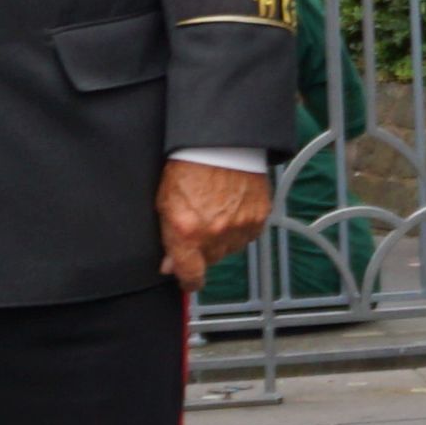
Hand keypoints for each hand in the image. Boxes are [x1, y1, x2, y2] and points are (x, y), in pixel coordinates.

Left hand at [156, 158, 274, 287]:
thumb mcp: (165, 203)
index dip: (188, 281)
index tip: (187, 280)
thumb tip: (170, 266)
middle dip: (203, 250)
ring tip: (217, 211)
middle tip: (199, 225)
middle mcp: (216, 235)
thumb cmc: (188, 167)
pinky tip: (232, 208)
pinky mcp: (260, 217)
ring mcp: (241, 227)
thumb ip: (168, 238)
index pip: (191, 276)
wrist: (221, 143)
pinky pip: (248, 233)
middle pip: (211, 260)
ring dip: (223, 238)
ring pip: (231, 248)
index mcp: (188, 233)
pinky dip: (240, 226)